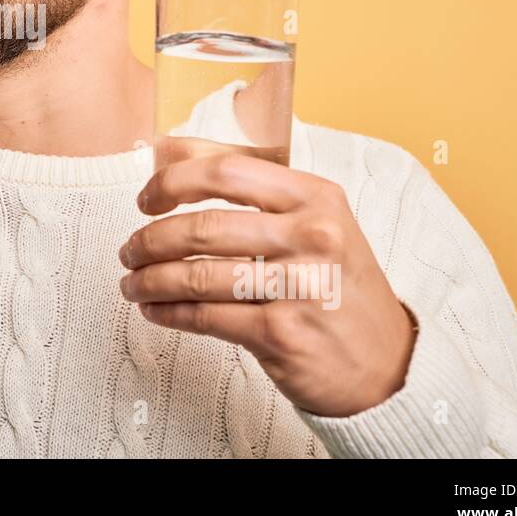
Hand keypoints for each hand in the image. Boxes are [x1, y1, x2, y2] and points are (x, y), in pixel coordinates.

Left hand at [119, 153, 417, 417]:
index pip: (226, 170)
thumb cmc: (338, 285)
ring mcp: (299, 285)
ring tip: (133, 282)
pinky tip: (155, 310)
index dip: (172, 181)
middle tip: (130, 249)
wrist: (386, 363)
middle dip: (150, 239)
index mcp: (316, 196)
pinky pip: (205, 317)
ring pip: (196, 275)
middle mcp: (312, 235)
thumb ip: (254, 190)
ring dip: (150, 280)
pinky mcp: (282, 332)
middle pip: (202, 227)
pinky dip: (169, 313)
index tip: (146, 199)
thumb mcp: (316, 222)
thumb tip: (170, 152)